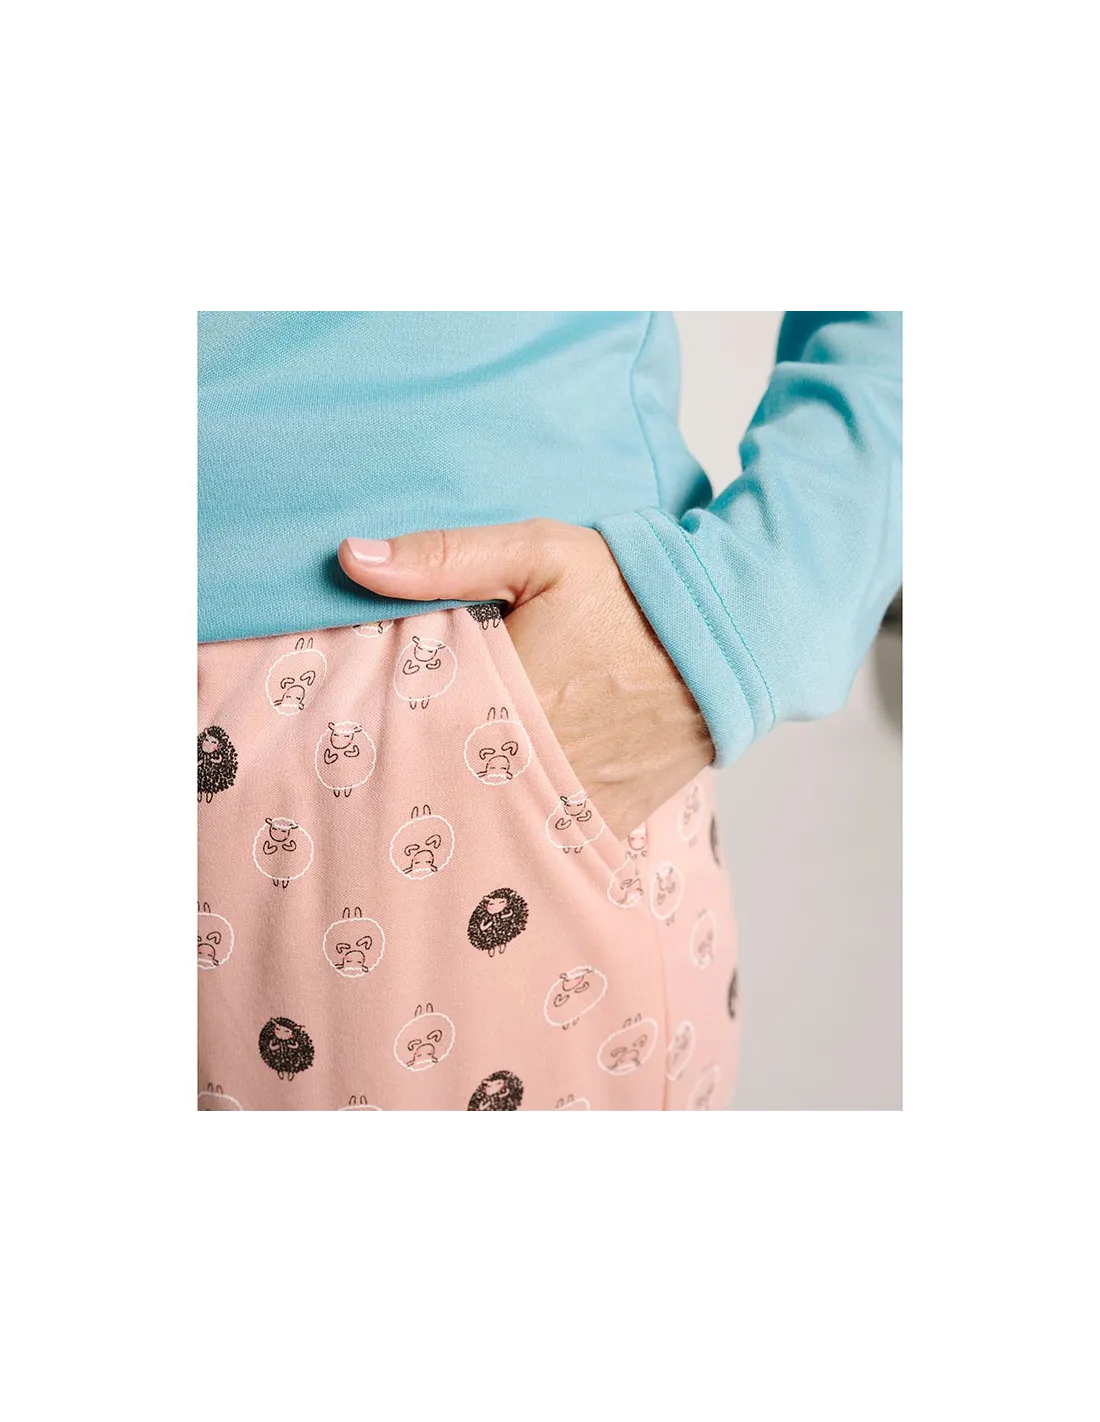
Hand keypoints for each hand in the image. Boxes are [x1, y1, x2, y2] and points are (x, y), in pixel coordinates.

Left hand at [337, 520, 713, 837]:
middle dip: (415, 772)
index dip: (379, 730)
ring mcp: (575, 802)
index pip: (409, 731)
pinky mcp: (607, 821)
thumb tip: (350, 557)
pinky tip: (497, 799)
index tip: (358, 723)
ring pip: (489, 821)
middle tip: (393, 754)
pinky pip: (542, 838)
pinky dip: (515, 823)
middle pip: (442, 785)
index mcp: (509, 698)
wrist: (730, 638)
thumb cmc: (632, 589)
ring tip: (446, 777)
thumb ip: (443, 557)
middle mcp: (538, 764)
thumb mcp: (539, 551)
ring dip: (464, 803)